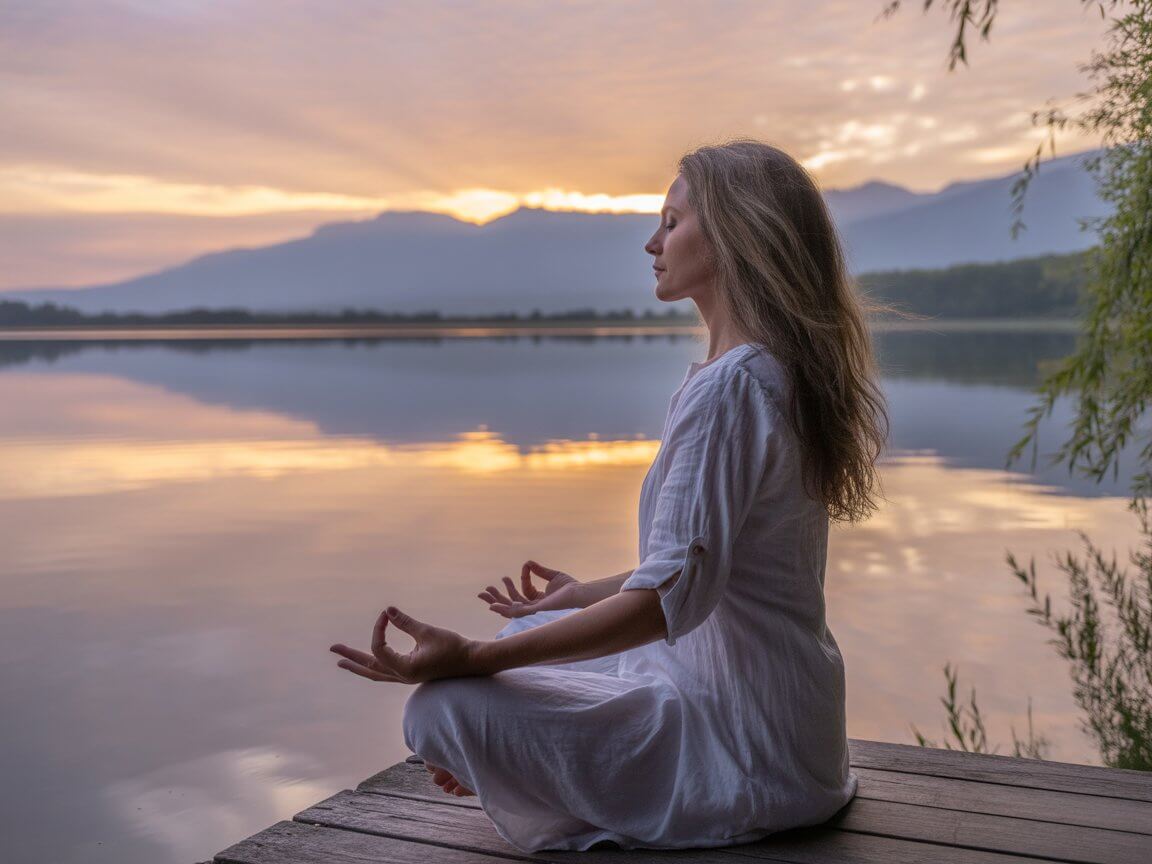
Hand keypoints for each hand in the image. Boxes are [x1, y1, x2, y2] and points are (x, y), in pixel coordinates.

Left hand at [329, 606, 476, 683]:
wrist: (472, 662)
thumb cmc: (453, 647)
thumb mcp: (428, 632)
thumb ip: (406, 622)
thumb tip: (387, 610)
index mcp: (405, 668)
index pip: (379, 649)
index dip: (378, 630)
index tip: (385, 615)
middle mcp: (402, 676)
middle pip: (369, 667)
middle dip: (350, 656)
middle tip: (332, 649)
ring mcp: (406, 677)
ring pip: (376, 673)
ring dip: (358, 665)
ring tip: (342, 661)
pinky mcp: (411, 674)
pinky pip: (385, 673)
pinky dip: (374, 667)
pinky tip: (368, 663)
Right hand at [478, 560, 584, 617]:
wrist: (577, 594)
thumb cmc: (571, 587)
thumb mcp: (553, 576)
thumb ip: (540, 570)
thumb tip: (527, 562)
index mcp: (540, 600)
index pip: (524, 590)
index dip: (522, 579)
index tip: (526, 567)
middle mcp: (535, 608)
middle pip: (512, 603)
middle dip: (498, 596)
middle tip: (487, 588)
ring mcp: (532, 612)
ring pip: (509, 609)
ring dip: (495, 602)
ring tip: (483, 594)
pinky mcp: (533, 613)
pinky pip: (515, 613)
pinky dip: (502, 610)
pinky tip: (492, 606)